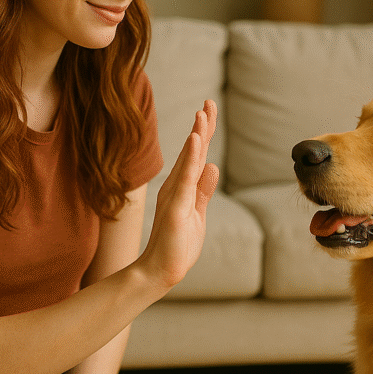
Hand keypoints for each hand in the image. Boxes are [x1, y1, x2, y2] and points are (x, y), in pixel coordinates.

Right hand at [140, 100, 218, 292]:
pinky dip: (191, 158)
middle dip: (202, 126)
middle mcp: (176, 186)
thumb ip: (203, 190)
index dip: (204, 134)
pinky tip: (196, 140)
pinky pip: (185, 178)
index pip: (197, 156)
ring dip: (197, 135)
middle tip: (208, 102)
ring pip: (188, 160)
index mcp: (183, 188)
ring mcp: (175, 195)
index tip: (209, 111)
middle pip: (193, 151)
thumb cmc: (177, 246)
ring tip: (203, 113)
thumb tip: (213, 166)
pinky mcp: (176, 207)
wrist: (159, 271)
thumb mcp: (197, 213)